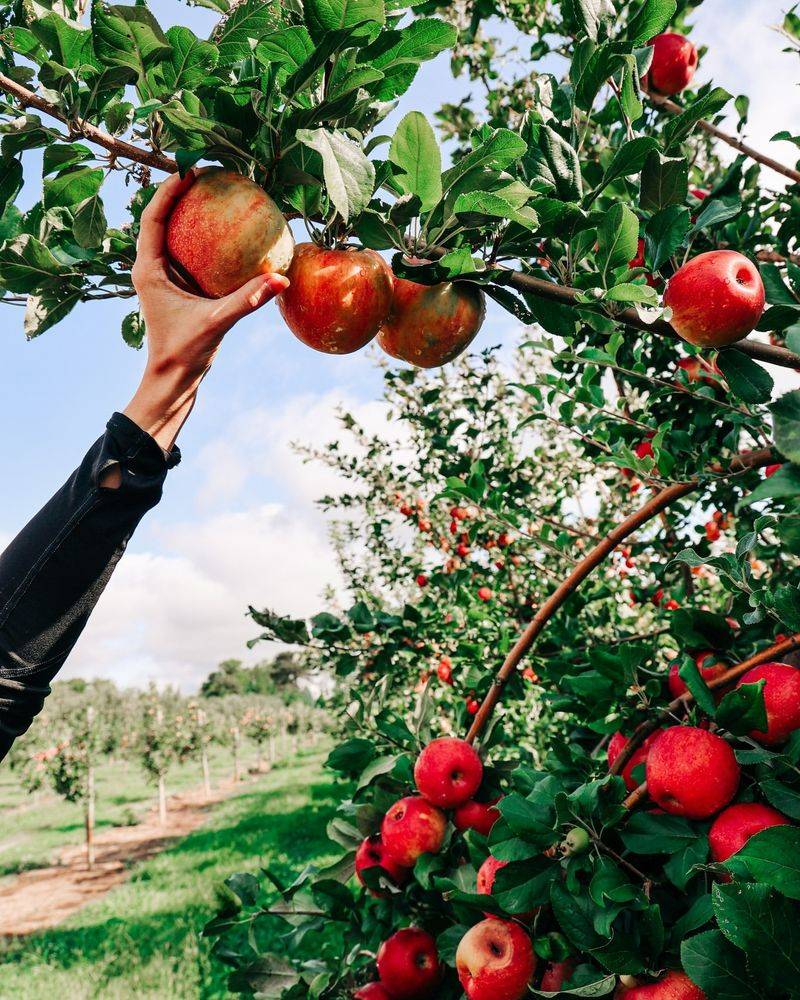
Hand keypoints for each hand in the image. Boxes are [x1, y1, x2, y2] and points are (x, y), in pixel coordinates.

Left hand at [124, 170, 289, 451]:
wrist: (172, 381)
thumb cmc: (184, 354)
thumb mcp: (216, 324)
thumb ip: (247, 300)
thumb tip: (281, 280)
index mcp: (148, 270)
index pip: (153, 218)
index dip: (167, 189)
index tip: (188, 169)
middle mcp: (152, 269)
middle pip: (161, 218)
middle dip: (179, 192)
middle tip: (205, 172)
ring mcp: (164, 278)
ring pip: (174, 234)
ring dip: (190, 212)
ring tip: (215, 192)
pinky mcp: (177, 288)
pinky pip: (190, 254)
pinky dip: (205, 240)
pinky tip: (231, 235)